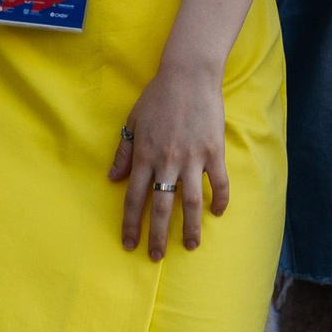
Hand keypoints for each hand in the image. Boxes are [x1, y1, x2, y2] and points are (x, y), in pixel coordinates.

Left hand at [111, 62, 228, 258]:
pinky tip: (218, 213)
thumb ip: (124, 152)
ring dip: (189, 227)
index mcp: (144, 156)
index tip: (129, 243)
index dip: (130, 224)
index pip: (134, 198)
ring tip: (189, 246)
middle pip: (160, 207)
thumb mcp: (134, 122)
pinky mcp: (213, 151)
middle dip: (156, 236)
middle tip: (155, 257)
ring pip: (190, 202)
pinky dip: (219, 199)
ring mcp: (192, 158)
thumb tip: (112, 179)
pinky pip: (218, 182)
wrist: (189, 75)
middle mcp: (167, 161)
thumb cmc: (158, 96)